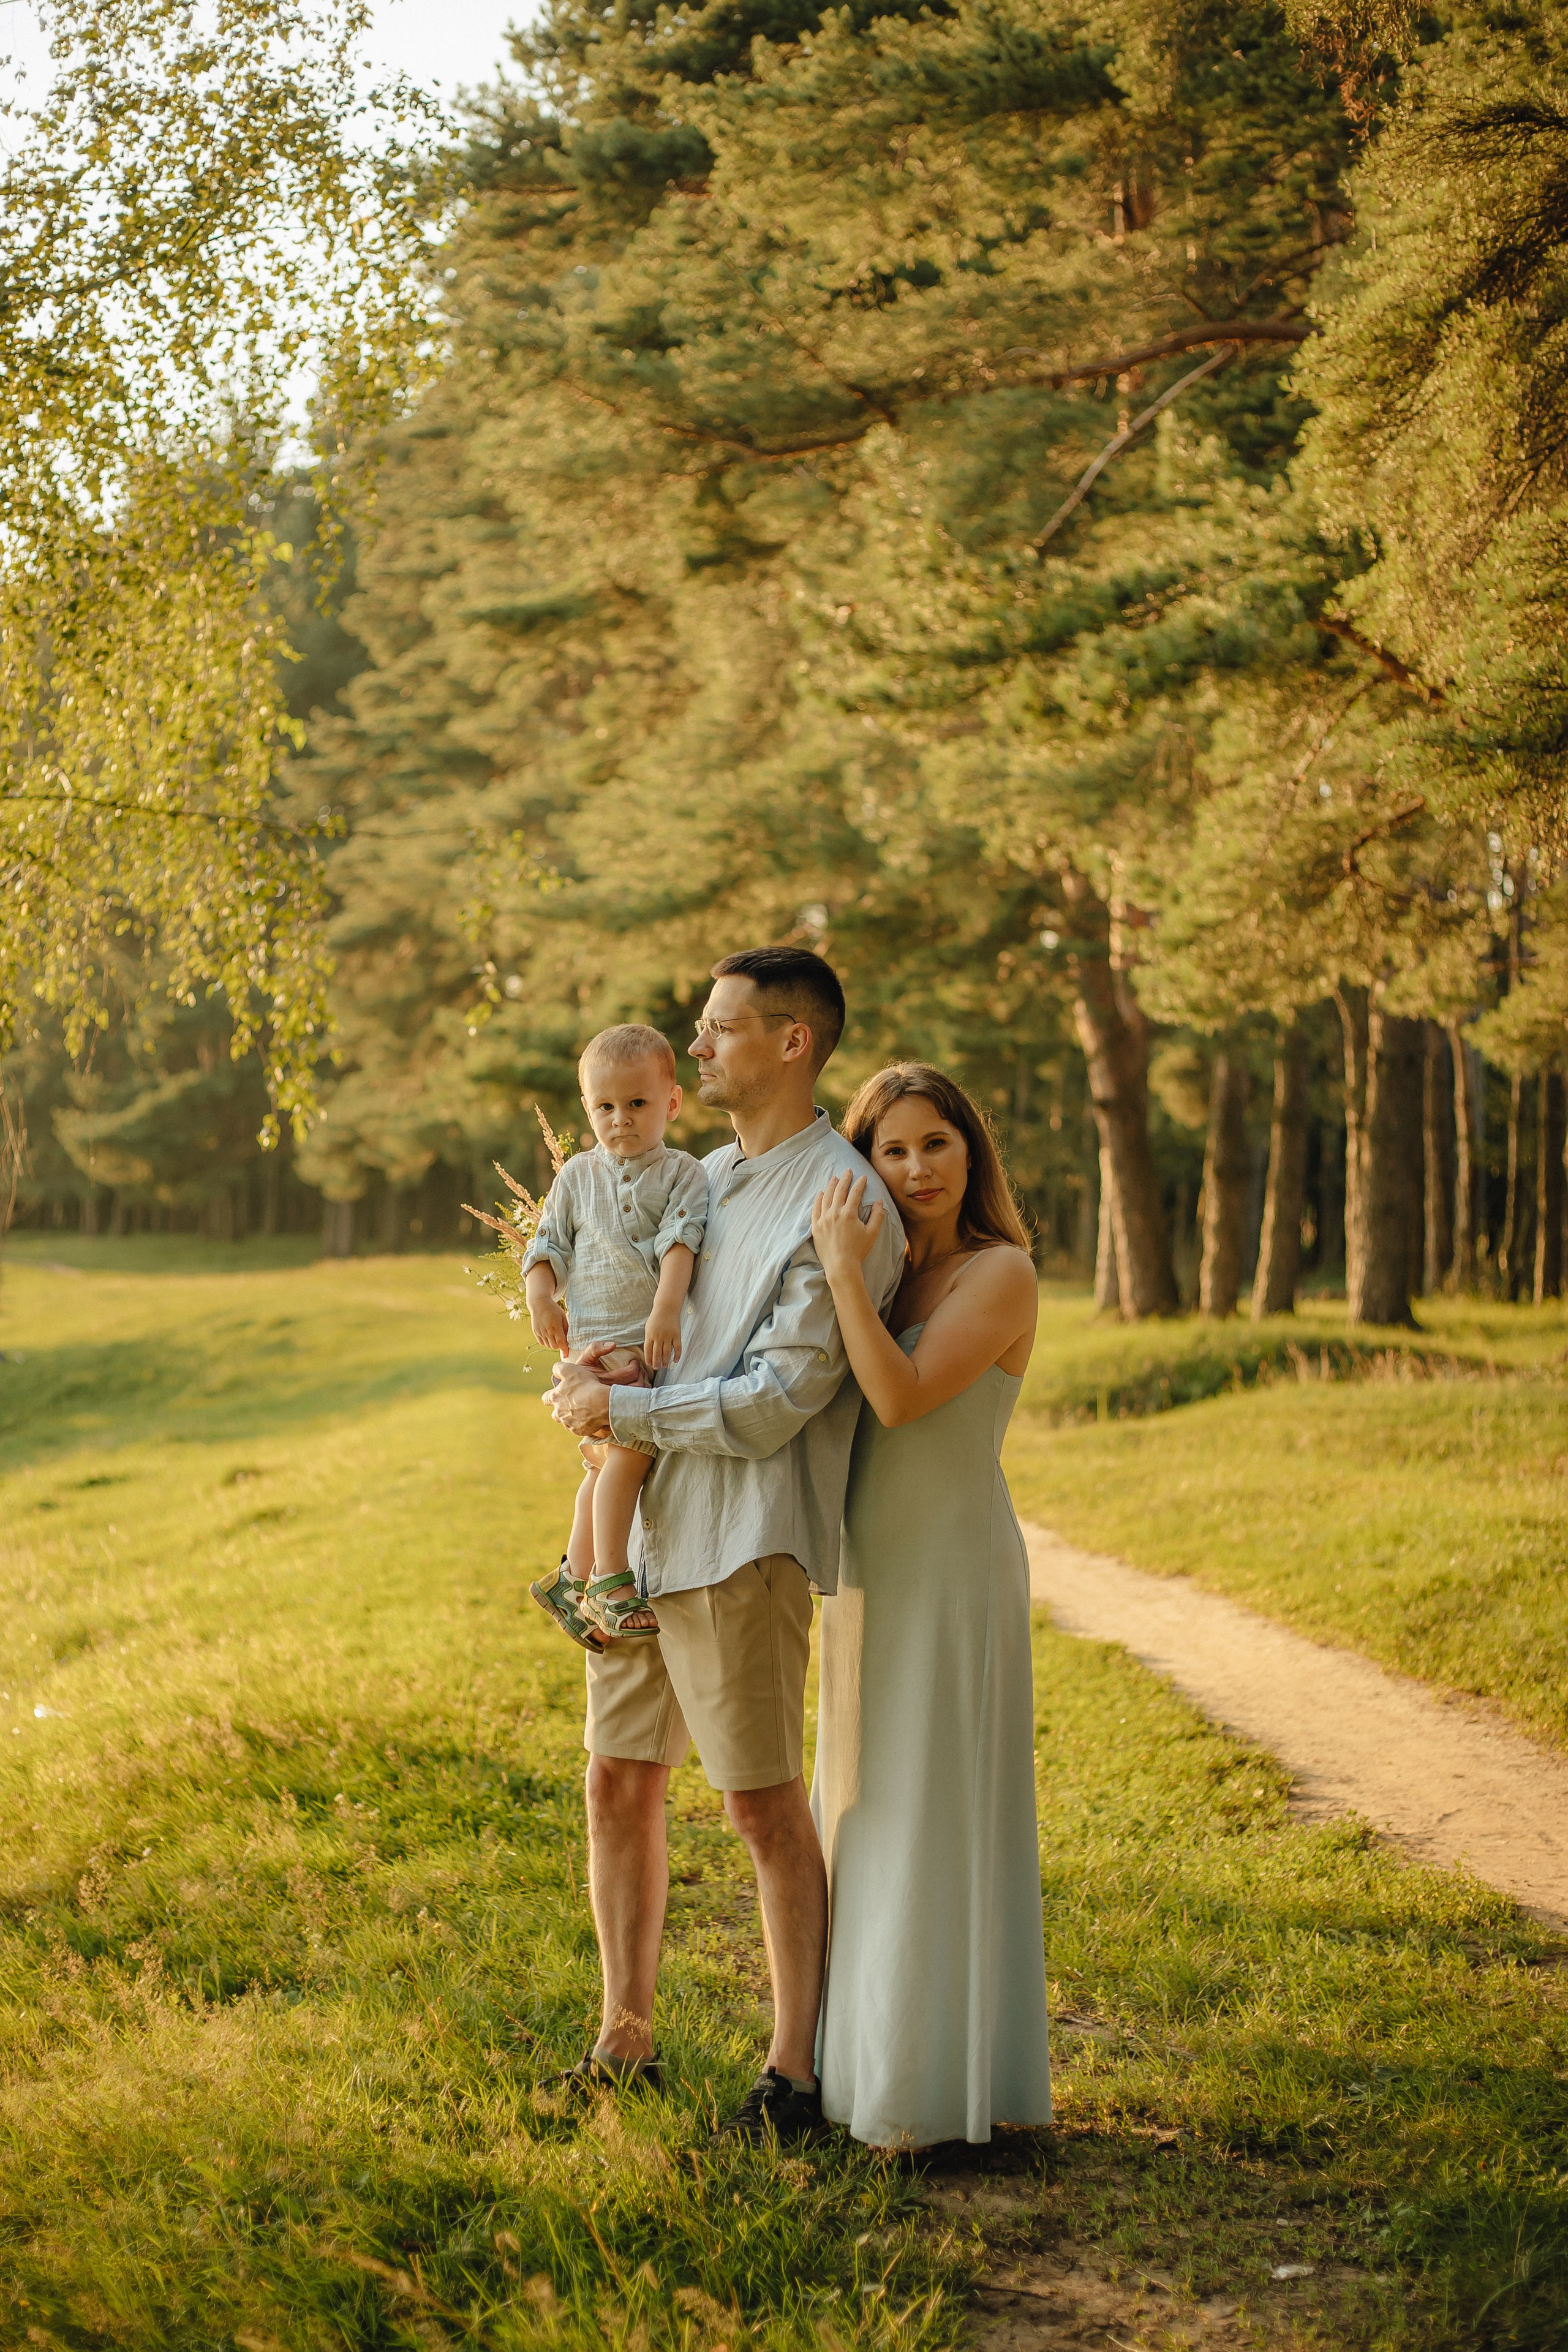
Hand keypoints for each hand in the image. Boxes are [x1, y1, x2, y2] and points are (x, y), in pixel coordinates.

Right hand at [528, 1291, 569, 1352]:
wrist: (539, 1304)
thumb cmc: (553, 1309)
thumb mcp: (563, 1316)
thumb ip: (566, 1329)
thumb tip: (568, 1340)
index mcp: (555, 1327)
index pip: (561, 1343)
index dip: (565, 1350)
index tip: (566, 1355)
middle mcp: (547, 1331)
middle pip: (554, 1346)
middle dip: (559, 1346)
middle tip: (562, 1340)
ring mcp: (540, 1332)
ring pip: (548, 1345)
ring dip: (553, 1344)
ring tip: (555, 1336)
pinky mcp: (535, 1332)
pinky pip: (542, 1342)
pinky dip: (546, 1342)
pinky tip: (549, 1336)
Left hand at [546, 1355, 614, 1440]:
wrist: (602, 1403)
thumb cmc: (586, 1385)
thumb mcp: (570, 1369)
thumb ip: (558, 1368)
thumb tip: (555, 1370)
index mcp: (555, 1398)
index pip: (545, 1398)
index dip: (551, 1395)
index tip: (557, 1394)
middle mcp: (559, 1413)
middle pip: (555, 1414)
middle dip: (561, 1410)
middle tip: (572, 1404)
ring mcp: (569, 1423)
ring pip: (567, 1421)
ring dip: (572, 1417)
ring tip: (583, 1410)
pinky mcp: (580, 1430)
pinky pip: (578, 1428)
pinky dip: (583, 1423)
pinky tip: (590, 1417)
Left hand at [642, 1304, 682, 1369]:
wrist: (666, 1308)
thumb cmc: (656, 1318)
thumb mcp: (648, 1327)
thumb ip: (649, 1339)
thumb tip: (649, 1352)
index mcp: (650, 1335)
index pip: (648, 1350)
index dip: (648, 1358)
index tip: (649, 1364)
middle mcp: (658, 1337)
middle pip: (657, 1353)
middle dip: (656, 1362)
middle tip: (656, 1368)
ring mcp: (668, 1336)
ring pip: (667, 1352)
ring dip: (665, 1361)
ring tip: (664, 1366)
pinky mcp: (676, 1335)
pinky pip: (677, 1348)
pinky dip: (677, 1355)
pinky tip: (675, 1360)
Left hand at [811, 1170, 885, 1285]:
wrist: (841, 1266)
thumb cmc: (858, 1250)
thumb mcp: (872, 1233)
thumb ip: (877, 1216)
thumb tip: (879, 1202)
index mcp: (849, 1213)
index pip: (855, 1192)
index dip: (859, 1183)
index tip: (863, 1177)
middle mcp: (835, 1213)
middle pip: (839, 1190)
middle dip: (845, 1179)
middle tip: (848, 1171)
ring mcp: (823, 1219)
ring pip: (826, 1197)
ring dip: (831, 1185)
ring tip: (835, 1178)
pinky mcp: (816, 1226)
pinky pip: (816, 1208)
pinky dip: (818, 1199)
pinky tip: (821, 1193)